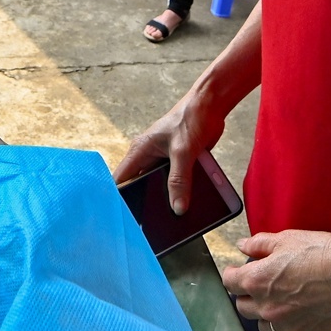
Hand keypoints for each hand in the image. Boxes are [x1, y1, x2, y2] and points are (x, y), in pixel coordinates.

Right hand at [114, 83, 226, 213]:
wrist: (211, 104)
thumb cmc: (190, 117)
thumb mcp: (183, 150)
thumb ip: (179, 179)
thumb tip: (178, 208)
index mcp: (140, 151)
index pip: (121, 179)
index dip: (118, 198)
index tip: (122, 218)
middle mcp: (148, 157)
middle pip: (141, 187)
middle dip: (145, 204)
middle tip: (149, 226)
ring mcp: (164, 161)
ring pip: (161, 187)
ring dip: (167, 199)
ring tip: (170, 221)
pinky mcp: (179, 163)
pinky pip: (177, 183)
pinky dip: (182, 192)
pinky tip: (188, 206)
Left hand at [223, 229, 330, 330]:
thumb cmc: (325, 253)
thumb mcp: (288, 239)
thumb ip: (260, 244)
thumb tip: (244, 246)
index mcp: (258, 281)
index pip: (230, 283)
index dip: (232, 274)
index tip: (237, 271)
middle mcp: (268, 308)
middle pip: (243, 307)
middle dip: (247, 295)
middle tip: (259, 284)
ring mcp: (288, 326)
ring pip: (264, 326)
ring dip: (266, 314)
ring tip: (279, 300)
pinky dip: (289, 323)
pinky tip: (301, 309)